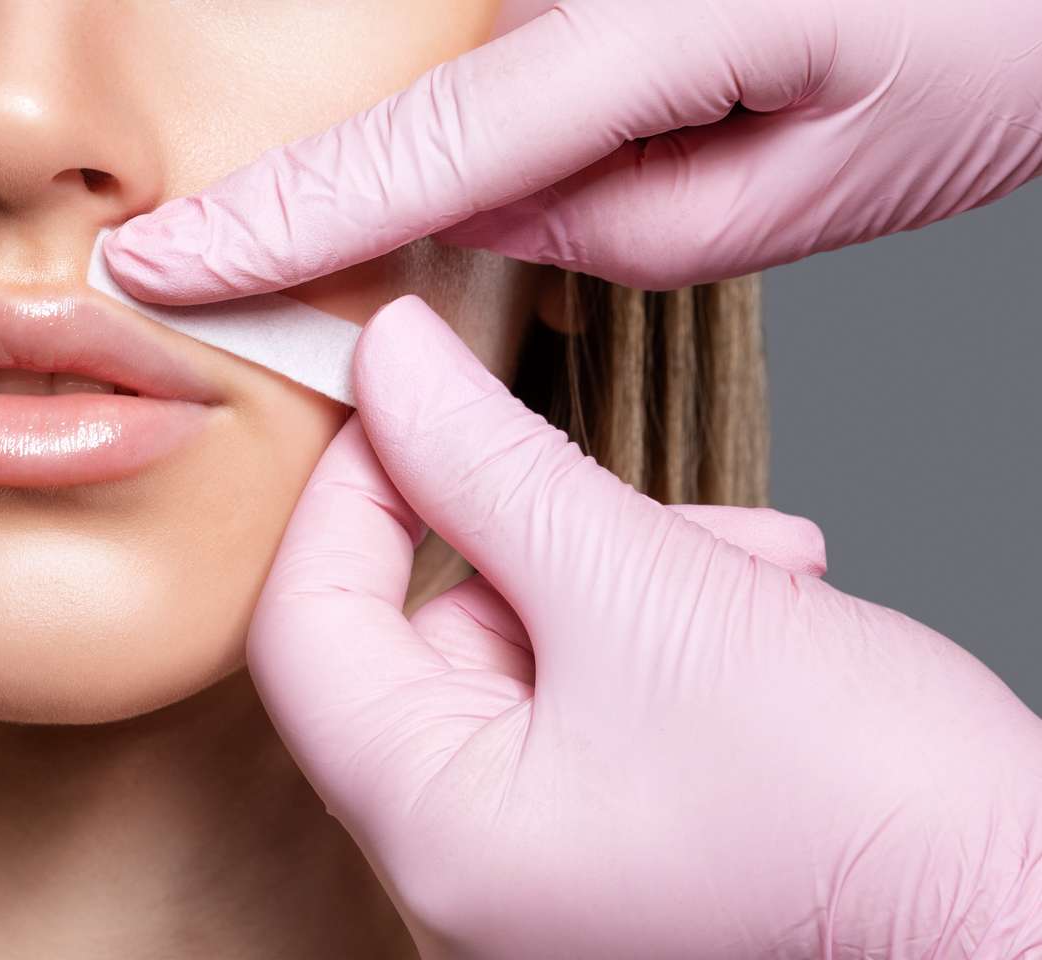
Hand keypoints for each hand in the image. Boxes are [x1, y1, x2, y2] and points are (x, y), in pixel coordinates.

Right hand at [102, 0, 1041, 295]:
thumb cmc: (996, 35)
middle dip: (420, 211)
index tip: (160, 262)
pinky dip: (531, 122)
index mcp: (649, 24)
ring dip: (515, 162)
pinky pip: (526, 57)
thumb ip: (627, 231)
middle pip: (438, 119)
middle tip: (510, 231)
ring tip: (693, 150)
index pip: (419, 148)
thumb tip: (495, 231)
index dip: (278, 220)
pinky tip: (633, 132)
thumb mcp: (830, 185)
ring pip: (486, 90)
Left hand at [249, 295, 1041, 957]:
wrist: (1027, 909)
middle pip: (422, 633)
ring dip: (628, 566)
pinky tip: (768, 598)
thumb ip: (491, 464)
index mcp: (436, 828)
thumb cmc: (860, 801)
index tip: (405, 389)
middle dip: (534, 532)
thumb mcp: (647, 588)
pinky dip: (666, 620)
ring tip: (753, 566)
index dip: (349, 492)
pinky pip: (590, 688)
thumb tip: (393, 360)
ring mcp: (543, 855)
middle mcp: (466, 862)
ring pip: (525, 644)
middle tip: (626, 492)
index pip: (307, 630)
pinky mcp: (618, 832)